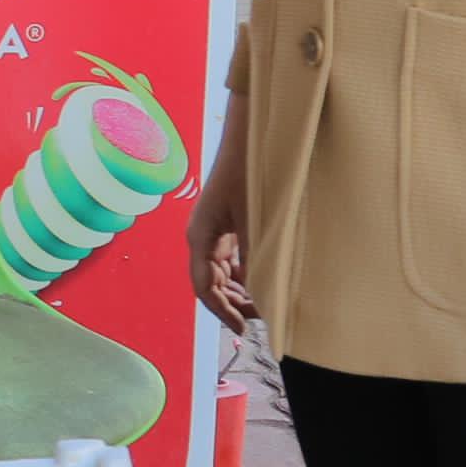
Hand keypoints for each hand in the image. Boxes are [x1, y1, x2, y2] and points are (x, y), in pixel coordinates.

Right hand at [186, 129, 253, 330]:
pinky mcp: (225, 223)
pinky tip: (264, 278)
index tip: (243, 330)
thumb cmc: (251, 173)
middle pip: (211, 283)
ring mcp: (213, 230)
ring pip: (221, 272)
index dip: (222, 312)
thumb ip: (254, 257)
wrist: (250, 136)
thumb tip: (262, 295)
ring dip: (240, 290)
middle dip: (233, 304)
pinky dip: (245, 272)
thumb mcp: (254, 221)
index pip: (204, 288)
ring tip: (265, 303)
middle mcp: (201, 236)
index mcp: (200, 237)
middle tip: (261, 318)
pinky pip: (230, 257)